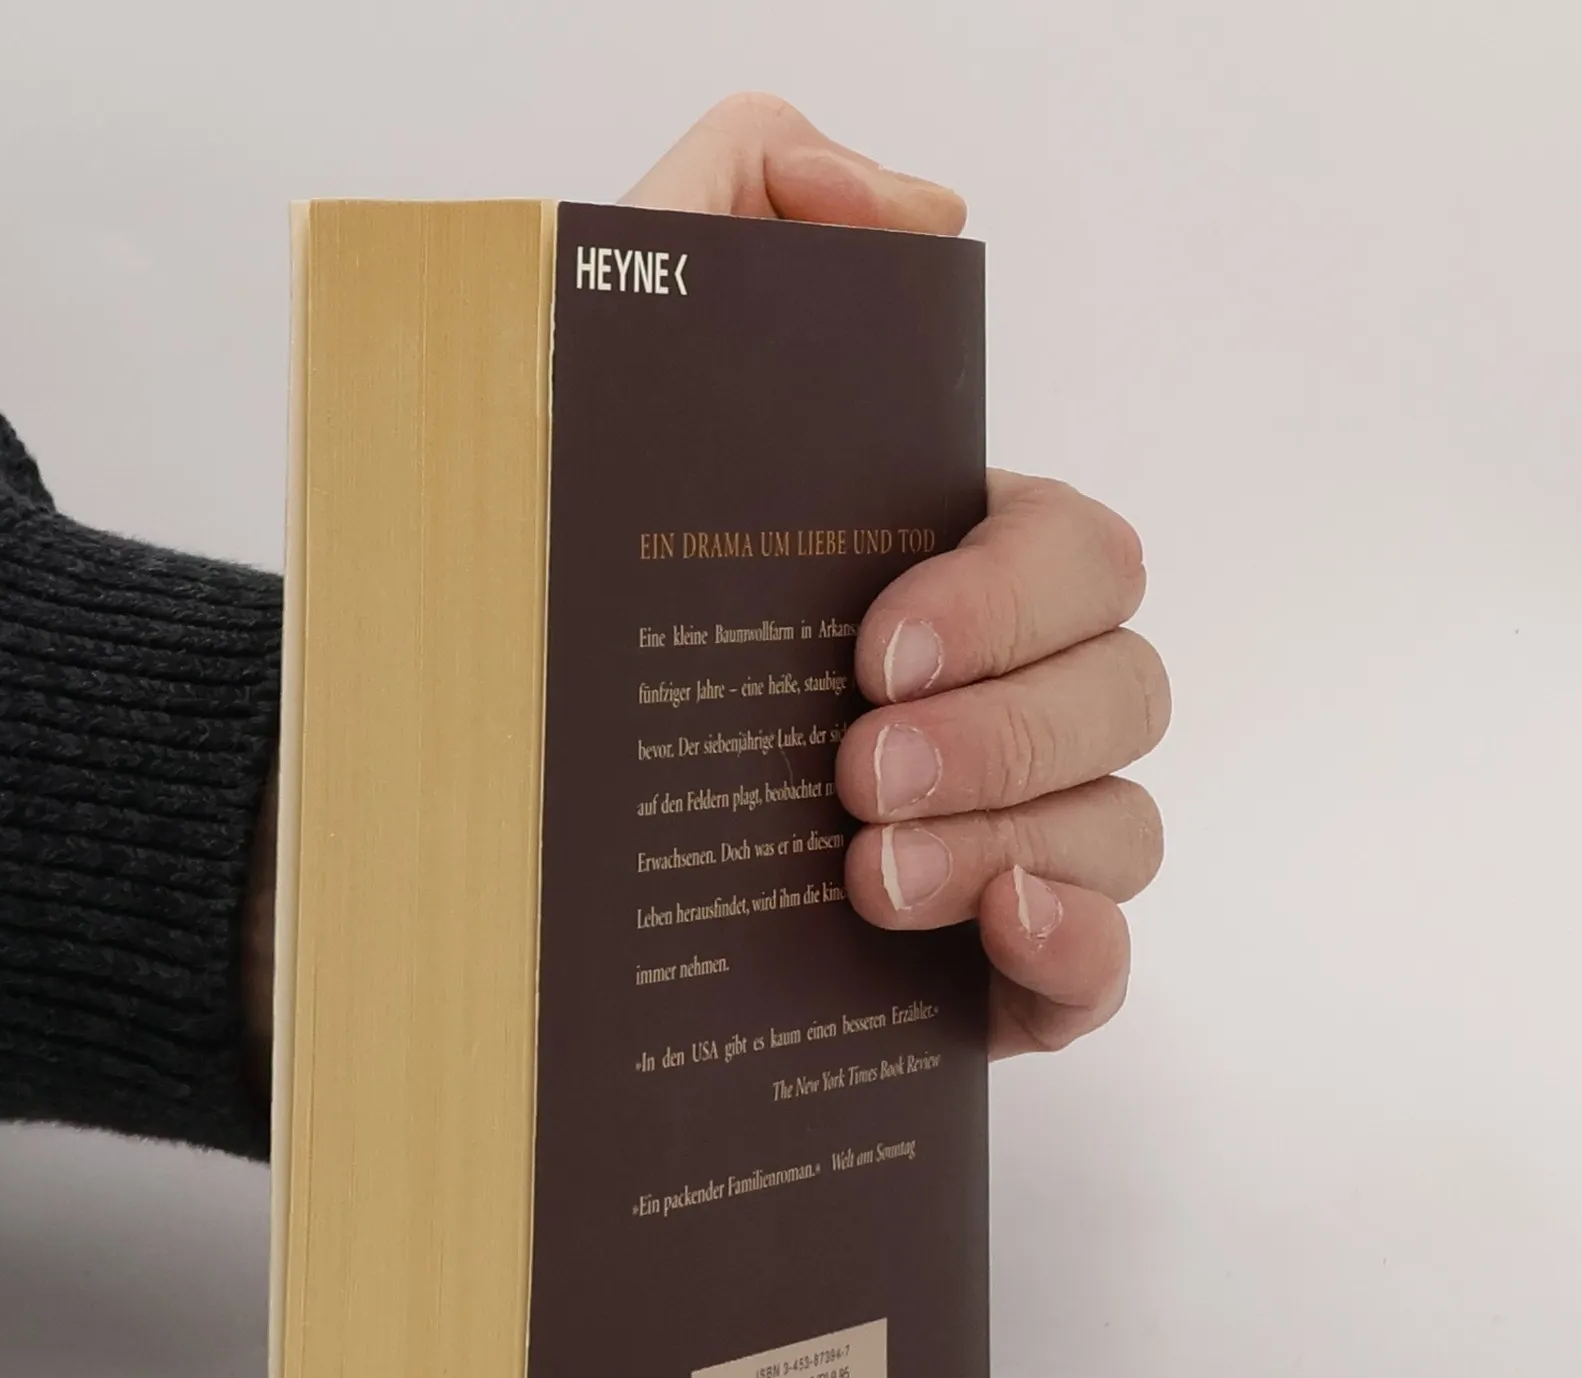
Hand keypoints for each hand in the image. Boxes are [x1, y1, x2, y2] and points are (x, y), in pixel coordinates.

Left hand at [626, 96, 1166, 1055]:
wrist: (460, 803)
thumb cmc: (548, 584)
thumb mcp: (598, 358)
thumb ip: (736, 208)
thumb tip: (910, 207)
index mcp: (941, 568)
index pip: (1073, 552)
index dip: (1005, 597)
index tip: (870, 649)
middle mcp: (997, 696)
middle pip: (1121, 687)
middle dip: (1002, 732)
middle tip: (855, 773)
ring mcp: (1004, 834)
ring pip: (1120, 821)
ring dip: (1014, 838)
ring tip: (863, 878)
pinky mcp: (979, 966)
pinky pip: (1101, 965)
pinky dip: (1078, 947)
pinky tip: (996, 927)